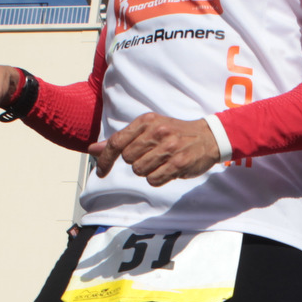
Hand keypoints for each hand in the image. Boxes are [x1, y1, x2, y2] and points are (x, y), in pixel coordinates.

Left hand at [87, 113, 220, 185]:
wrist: (208, 136)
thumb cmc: (174, 133)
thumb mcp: (147, 129)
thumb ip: (121, 140)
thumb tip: (93, 149)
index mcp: (146, 121)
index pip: (116, 142)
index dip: (104, 159)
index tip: (100, 171)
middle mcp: (157, 132)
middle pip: (128, 159)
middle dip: (135, 162)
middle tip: (151, 156)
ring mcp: (169, 148)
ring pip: (140, 171)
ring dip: (147, 171)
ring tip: (161, 162)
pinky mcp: (179, 163)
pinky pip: (154, 180)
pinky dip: (158, 178)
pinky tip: (168, 169)